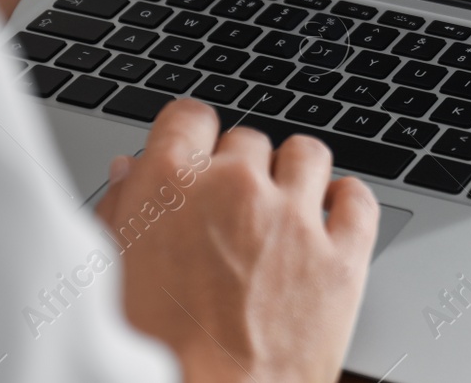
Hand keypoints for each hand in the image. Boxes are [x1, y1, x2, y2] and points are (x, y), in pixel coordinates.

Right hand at [95, 101, 378, 382]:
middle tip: (235, 212)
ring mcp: (293, 219)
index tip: (202, 152)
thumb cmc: (152, 355)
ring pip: (307, 154)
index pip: (190, 116)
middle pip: (248, 140)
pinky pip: (358, 199)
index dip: (195, 136)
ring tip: (286, 211)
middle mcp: (235, 189)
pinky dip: (348, 204)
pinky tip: (332, 221)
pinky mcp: (342, 257)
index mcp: (169, 187)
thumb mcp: (113, 275)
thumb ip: (122, 211)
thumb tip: (130, 171)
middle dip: (242, 169)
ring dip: (297, 176)